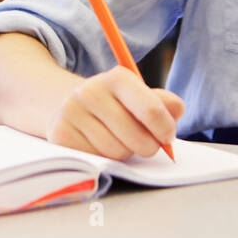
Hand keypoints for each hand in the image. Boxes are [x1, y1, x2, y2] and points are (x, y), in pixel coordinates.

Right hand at [46, 66, 183, 160]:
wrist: (69, 105)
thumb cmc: (115, 104)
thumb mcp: (138, 96)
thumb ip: (162, 103)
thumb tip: (177, 110)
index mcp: (118, 78)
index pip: (151, 110)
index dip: (165, 129)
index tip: (168, 136)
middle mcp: (91, 91)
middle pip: (136, 137)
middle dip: (148, 147)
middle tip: (147, 144)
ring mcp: (72, 113)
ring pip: (117, 152)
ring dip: (126, 153)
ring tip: (120, 140)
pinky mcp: (60, 134)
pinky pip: (97, 160)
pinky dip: (105, 159)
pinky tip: (101, 145)